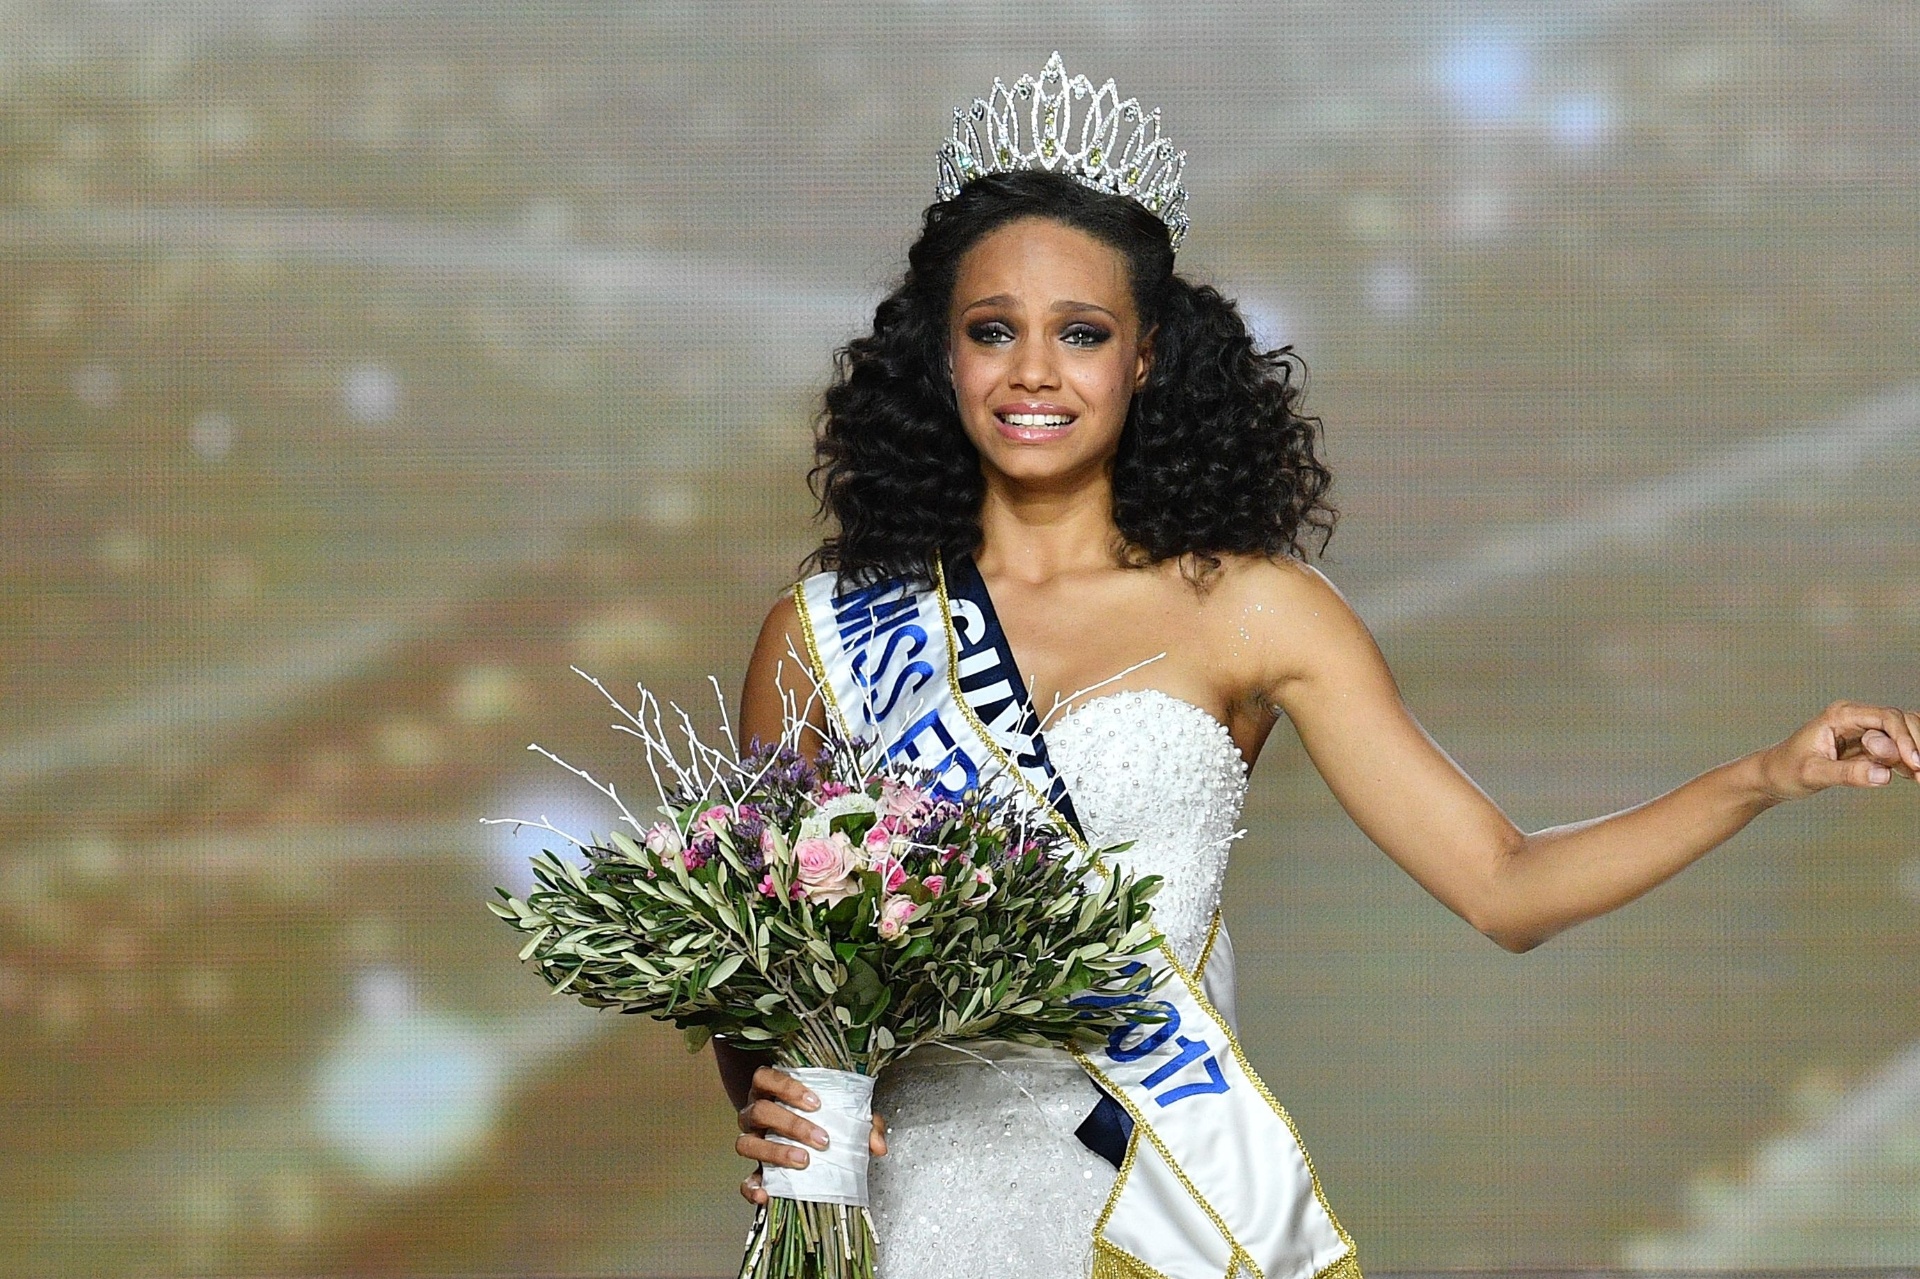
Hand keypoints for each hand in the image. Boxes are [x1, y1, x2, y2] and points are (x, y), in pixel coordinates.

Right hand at [736, 1065, 888, 1205]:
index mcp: (771, 1092)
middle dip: (791, 1124)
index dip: (786, 1088)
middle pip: (760, 1112)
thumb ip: (861, 1123)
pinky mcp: (753, 1170)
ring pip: (746, 1143)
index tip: (815, 1102)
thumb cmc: (820, 1119)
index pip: (765, 1079)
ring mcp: (751, 1141)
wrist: (805, 1140)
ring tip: (803, 1160)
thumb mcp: (841, 1114)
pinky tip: (766, 1194)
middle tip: (820, 1139)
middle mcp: (755, 1114)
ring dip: (775, 1152)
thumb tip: (877, 1145)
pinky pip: (744, 1181)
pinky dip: (752, 1188)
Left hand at [1756, 699, 1919, 801]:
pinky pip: (1899, 748)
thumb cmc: (1786, 770)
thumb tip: (1883, 776)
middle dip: (1916, 745)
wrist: (1773, 775)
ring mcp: (1864, 731)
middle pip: (1902, 721)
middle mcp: (1856, 717)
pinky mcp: (1869, 747)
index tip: (1915, 762)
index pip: (1886, 717)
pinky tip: (1914, 777)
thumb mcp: (1813, 774)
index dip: (1905, 738)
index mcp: (1840, 715)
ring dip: (1916, 752)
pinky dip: (1910, 760)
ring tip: (1919, 778)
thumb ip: (1847, 774)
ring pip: (1905, 732)